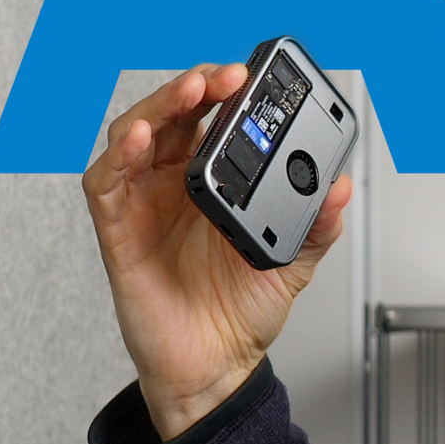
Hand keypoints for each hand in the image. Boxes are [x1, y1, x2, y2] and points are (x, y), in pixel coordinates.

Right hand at [82, 64, 352, 439]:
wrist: (216, 367)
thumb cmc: (242, 313)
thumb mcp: (295, 264)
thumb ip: (317, 226)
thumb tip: (339, 188)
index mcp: (215, 182)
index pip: (215, 119)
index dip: (229, 92)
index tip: (256, 76)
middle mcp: (174, 184)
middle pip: (175, 114)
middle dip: (199, 86)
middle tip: (229, 77)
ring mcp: (144, 203)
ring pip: (137, 133)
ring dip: (161, 105)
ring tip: (193, 90)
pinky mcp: (117, 230)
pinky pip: (106, 182)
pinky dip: (120, 155)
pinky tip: (142, 139)